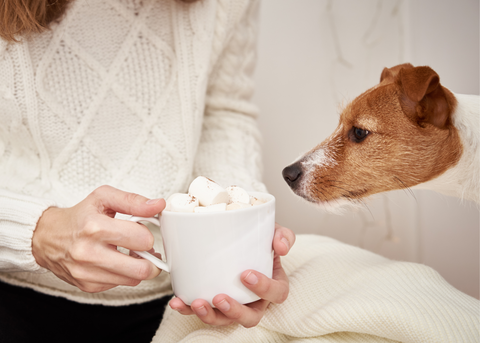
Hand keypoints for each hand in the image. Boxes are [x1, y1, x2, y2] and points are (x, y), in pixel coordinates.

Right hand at [32, 185, 165, 292]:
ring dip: (139, 267)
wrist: (47, 237)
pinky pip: (121, 285)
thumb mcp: (104, 198)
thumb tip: (158, 205)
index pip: (142, 239)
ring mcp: (87, 273)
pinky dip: (125, 274)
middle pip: (142, 268)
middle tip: (147, 249)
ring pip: (134, 279)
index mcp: (95, 227)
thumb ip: (133, 200)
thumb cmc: (79, 216)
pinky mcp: (87, 285)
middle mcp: (89, 253)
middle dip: (152, 258)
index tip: (143, 231)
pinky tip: (118, 261)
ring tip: (133, 254)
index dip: (148, 234)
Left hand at [169, 223, 294, 327]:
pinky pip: (204, 312)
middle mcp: (256, 300)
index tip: (246, 275)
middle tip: (219, 298)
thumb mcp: (273, 234)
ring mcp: (235, 305)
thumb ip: (281, 236)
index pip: (277, 293)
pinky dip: (189, 309)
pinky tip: (178, 302)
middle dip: (234, 311)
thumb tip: (281, 247)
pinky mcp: (216, 305)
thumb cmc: (260, 243)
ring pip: (226, 320)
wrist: (242, 242)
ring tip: (196, 303)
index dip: (264, 288)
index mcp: (273, 284)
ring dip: (209, 316)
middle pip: (250, 316)